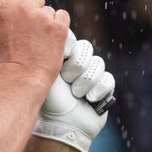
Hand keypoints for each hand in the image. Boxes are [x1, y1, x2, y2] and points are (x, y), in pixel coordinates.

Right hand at [0, 0, 69, 89]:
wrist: (19, 79)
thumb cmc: (5, 62)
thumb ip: (4, 15)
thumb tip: (10, 7)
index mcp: (3, 6)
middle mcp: (23, 6)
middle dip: (35, 9)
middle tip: (31, 30)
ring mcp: (42, 16)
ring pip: (49, 11)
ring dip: (46, 23)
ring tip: (38, 44)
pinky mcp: (59, 26)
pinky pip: (62, 17)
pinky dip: (59, 27)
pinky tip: (50, 42)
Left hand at [34, 36, 115, 151]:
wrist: (57, 126)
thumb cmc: (47, 99)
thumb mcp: (44, 71)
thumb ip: (48, 49)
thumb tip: (50, 25)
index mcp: (60, 57)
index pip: (72, 40)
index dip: (68, 49)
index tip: (60, 60)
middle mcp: (76, 64)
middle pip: (86, 49)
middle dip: (75, 67)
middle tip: (66, 80)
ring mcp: (90, 76)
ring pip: (97, 64)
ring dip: (84, 82)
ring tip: (75, 94)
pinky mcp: (103, 89)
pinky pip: (107, 79)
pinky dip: (97, 90)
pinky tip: (88, 99)